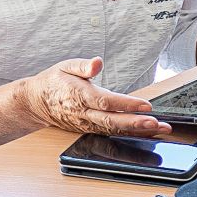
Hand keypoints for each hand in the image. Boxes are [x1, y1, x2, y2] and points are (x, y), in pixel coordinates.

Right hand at [16, 58, 167, 137]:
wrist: (37, 102)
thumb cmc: (55, 82)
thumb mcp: (66, 66)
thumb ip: (83, 66)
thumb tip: (98, 63)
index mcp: (78, 95)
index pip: (105, 101)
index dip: (126, 104)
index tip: (145, 105)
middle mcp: (84, 113)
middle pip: (111, 121)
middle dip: (135, 123)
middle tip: (156, 123)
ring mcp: (87, 124)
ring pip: (114, 130)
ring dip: (138, 131)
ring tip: (159, 128)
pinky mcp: (90, 130)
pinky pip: (112, 133)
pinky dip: (130, 134)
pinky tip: (147, 132)